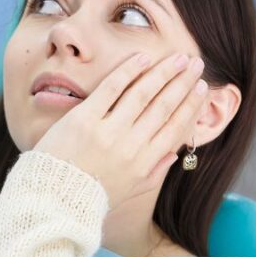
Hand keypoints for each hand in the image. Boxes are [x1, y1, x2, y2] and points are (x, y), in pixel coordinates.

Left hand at [34, 52, 207, 208]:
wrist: (53, 199)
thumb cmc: (90, 195)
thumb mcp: (128, 190)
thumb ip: (153, 171)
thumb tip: (175, 154)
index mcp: (144, 163)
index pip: (175, 127)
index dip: (191, 105)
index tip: (202, 88)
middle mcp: (130, 146)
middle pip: (164, 107)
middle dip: (183, 83)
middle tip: (196, 63)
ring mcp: (107, 131)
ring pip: (143, 94)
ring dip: (164, 72)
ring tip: (177, 57)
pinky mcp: (84, 119)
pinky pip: (111, 88)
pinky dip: (128, 71)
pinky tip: (142, 57)